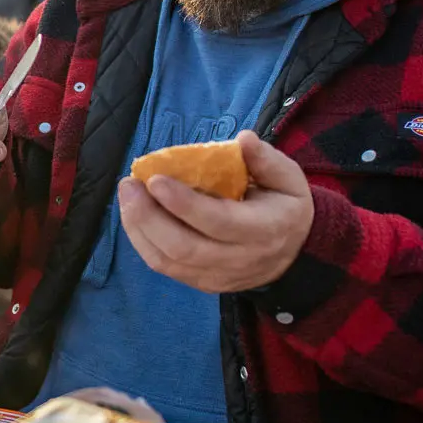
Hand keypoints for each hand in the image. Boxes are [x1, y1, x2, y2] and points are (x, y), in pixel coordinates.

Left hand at [116, 132, 314, 292]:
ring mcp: (219, 276)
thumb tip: (242, 139)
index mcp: (264, 230)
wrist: (295, 253)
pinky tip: (134, 215)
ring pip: (168, 261)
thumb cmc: (285, 207)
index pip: (218, 222)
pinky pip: (165, 268)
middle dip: (148, 216)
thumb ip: (266, 159)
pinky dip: (143, 241)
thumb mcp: (288, 179)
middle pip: (184, 247)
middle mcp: (240, 259)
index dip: (183, 203)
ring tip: (127, 195)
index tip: (156, 179)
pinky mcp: (203, 283)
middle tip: (130, 184)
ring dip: (138, 228)